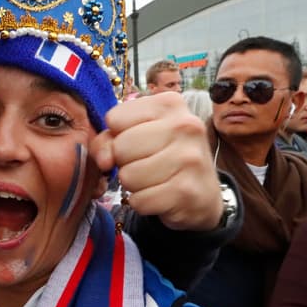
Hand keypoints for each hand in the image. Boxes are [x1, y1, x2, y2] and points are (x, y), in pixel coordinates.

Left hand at [90, 92, 221, 230]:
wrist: (202, 193)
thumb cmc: (165, 157)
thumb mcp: (139, 135)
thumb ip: (109, 139)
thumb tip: (103, 160)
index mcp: (170, 103)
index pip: (114, 119)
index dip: (116, 137)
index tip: (136, 143)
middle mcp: (185, 125)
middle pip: (120, 147)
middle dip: (124, 162)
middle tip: (145, 164)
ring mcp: (189, 158)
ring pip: (128, 176)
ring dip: (133, 185)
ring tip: (154, 180)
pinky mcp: (187, 191)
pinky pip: (139, 200)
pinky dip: (143, 203)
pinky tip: (160, 195)